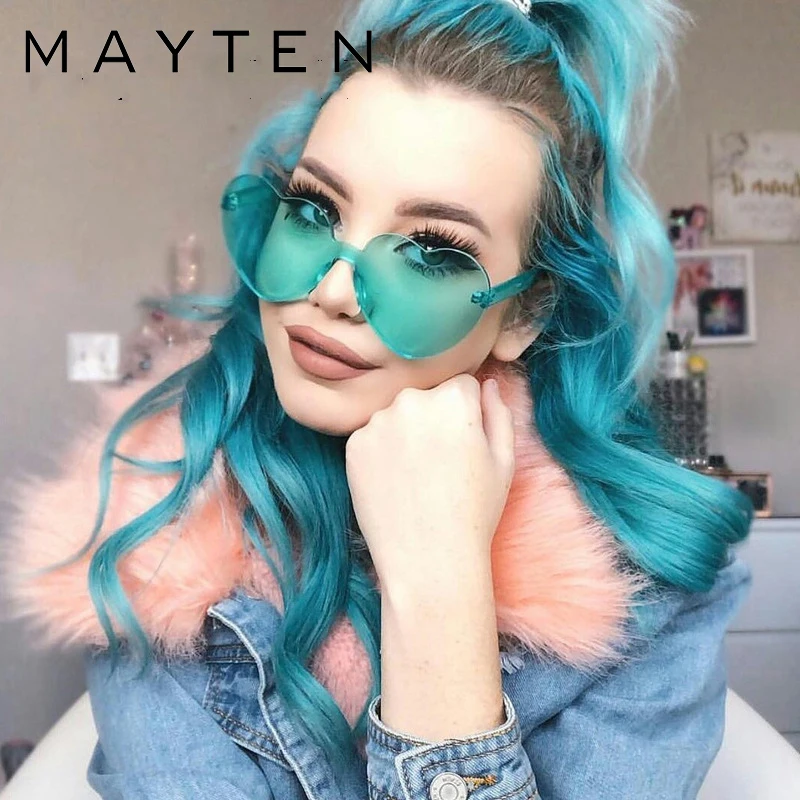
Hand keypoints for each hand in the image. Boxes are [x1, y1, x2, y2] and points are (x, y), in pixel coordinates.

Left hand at [344, 374, 514, 591]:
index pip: (461, 384)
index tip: (465, 442)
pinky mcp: (354, 444)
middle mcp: (411, 400)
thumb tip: (485, 383)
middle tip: (441, 462)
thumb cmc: (474, 512)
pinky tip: (395, 482)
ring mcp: (378, 421)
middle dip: (434, 418)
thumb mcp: (504, 460)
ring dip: (405, 433)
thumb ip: (498, 412)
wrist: (428, 559)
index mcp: (453, 397)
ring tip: (417, 476)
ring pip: (397, 415)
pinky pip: (372, 436)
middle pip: (426, 397)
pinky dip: (381, 452)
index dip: (467, 413)